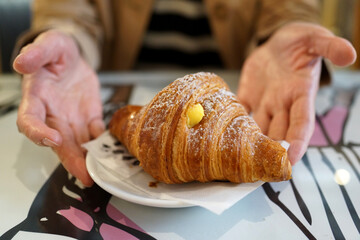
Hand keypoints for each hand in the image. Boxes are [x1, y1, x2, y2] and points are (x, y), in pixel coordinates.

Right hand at [13, 30, 104, 185]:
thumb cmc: (57, 51)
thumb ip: (37, 53)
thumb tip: (21, 63)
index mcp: (37, 98)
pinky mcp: (89, 118)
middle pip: (59, 143)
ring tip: (99, 173)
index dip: (38, 133)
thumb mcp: (48, 44)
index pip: (30, 121)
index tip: (52, 139)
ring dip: (88, 159)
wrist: (74, 56)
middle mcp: (53, 115)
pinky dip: (103, 144)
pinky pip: (96, 134)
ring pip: (78, 144)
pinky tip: (112, 152)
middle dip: (71, 160)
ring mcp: (72, 119)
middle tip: (84, 175)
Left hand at [237, 22, 355, 164]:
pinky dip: (232, 123)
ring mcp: (264, 102)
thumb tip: (350, 53)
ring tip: (241, 161)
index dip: (298, 142)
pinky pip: (240, 112)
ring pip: (258, 128)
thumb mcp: (316, 39)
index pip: (302, 123)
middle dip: (272, 153)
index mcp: (301, 94)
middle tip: (261, 171)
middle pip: (278, 133)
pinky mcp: (248, 96)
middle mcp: (282, 103)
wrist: (279, 41)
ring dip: (252, 144)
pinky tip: (223, 134)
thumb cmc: (301, 41)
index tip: (291, 160)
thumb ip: (329, 47)